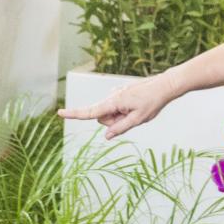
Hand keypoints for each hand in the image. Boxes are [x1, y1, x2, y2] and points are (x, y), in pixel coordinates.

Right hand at [59, 73, 176, 140]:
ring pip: (110, 114)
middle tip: (132, 117)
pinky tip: (137, 106)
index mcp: (113, 102)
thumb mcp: (137, 119)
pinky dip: (124, 112)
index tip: (59, 113)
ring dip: (120, 117)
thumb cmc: (152, 102)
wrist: (164, 86)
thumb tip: (106, 136)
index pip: (90, 112)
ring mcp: (115, 95)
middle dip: (113, 122)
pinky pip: (117, 109)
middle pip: (102, 117)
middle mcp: (111, 97)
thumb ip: (120, 128)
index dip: (74, 114)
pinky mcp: (120, 95)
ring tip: (136, 111)